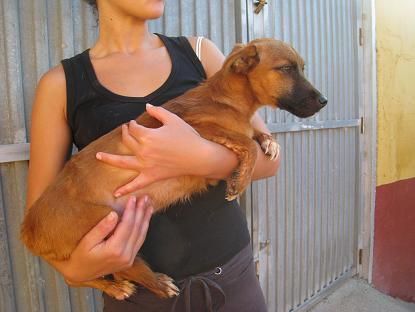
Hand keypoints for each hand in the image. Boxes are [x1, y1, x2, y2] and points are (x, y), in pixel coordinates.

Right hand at [49, 196, 152, 282]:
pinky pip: (140, 241)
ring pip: (141, 235)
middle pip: (137, 229)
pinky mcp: (130, 260)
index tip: (133, 198)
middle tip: (145, 198)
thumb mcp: (87, 241)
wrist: (81, 273)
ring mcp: (129, 259)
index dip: (131, 210)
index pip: (127, 225)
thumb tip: (114, 214)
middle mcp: (125, 256)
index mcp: (115, 250)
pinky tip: (145, 219)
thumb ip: (101, 228)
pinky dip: (144, 228)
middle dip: (141, 212)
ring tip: (149, 205)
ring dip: (146, 219)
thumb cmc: (81, 256)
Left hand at [96, 103, 227, 196]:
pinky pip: (136, 184)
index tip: (134, 123)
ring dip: (109, 159)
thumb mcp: (173, 120)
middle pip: (127, 141)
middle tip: (126, 130)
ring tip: (99, 156)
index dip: (132, 124)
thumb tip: (146, 106)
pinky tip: (116, 193)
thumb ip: (158, 112)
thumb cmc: (187, 137)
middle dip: (125, 133)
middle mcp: (143, 150)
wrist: (198, 157)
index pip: (133, 128)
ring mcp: (145, 165)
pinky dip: (126, 189)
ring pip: (122, 162)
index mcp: (147, 136)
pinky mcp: (151, 176)